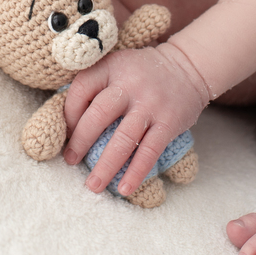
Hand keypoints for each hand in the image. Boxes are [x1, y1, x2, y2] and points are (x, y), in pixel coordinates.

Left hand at [63, 42, 209, 196]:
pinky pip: (149, 151)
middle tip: (71, 161)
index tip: (67, 134)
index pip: (81, 89)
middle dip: (80, 142)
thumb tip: (69, 127)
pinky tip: (124, 188)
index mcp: (112, 67)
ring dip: (106, 166)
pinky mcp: (168, 122)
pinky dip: (136, 172)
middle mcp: (130, 84)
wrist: (187, 67)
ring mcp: (150, 104)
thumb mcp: (117, 66)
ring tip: (93, 185)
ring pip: (123, 139)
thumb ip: (95, 86)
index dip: (69, 114)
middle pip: (98, 115)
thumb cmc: (142, 73)